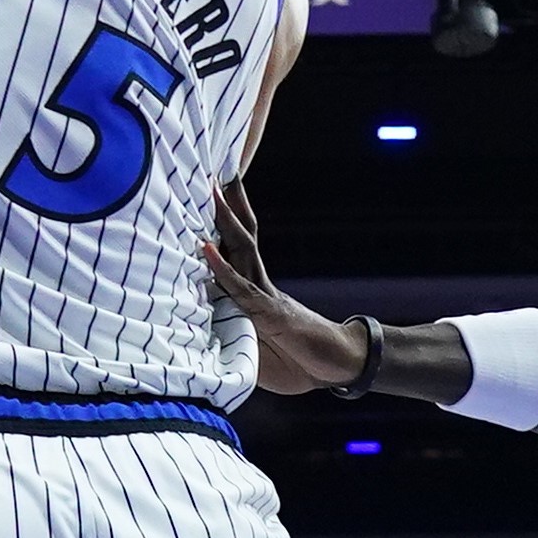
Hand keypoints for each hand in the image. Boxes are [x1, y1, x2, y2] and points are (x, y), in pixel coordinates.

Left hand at [212, 190, 364, 395]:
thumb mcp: (254, 351)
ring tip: (212, 189)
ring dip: (225, 219)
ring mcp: (264, 295)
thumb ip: (230, 338)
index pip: (234, 249)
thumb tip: (198, 334)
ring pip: (242, 248)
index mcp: (253, 291)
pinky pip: (241, 287)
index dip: (221, 223)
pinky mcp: (269, 312)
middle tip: (210, 170)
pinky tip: (205, 247)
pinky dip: (221, 268)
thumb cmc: (296, 361)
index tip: (207, 196)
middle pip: (239, 235)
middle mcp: (259, 284)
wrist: (340, 367)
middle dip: (225, 204)